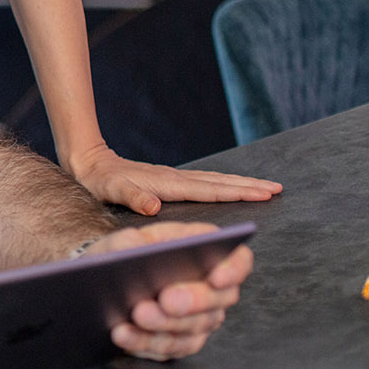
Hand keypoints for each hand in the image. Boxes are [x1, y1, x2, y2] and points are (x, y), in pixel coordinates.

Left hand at [66, 142, 281, 215]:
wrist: (89, 163)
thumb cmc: (99, 181)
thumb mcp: (111, 191)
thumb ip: (132, 197)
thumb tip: (154, 205)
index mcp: (167, 184)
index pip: (210, 190)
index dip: (237, 193)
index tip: (264, 194)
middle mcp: (175, 178)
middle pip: (220, 182)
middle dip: (249, 186)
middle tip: (278, 188)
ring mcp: (174, 178)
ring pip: (215, 181)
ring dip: (242, 184)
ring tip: (267, 187)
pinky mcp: (170, 180)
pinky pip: (205, 183)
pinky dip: (224, 185)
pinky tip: (233, 188)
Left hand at [83, 223, 251, 360]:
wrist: (104, 284)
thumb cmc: (121, 256)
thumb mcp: (119, 241)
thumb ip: (126, 241)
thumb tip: (132, 247)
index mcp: (202, 252)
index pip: (237, 260)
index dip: (233, 268)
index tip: (216, 277)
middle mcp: (210, 287)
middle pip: (220, 297)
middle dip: (193, 300)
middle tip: (167, 301)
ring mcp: (199, 318)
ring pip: (195, 325)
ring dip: (165, 322)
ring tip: (138, 315)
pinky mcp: (180, 342)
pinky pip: (170, 346)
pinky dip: (144, 341)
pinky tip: (123, 334)